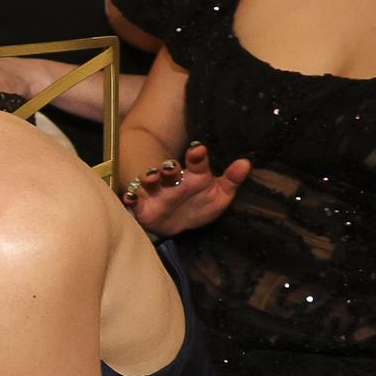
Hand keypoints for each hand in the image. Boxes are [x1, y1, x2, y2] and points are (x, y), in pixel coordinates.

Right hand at [122, 141, 247, 235]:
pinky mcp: (143, 207)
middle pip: (169, 169)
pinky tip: (130, 198)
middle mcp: (174, 181)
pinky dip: (130, 198)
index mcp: (195, 176)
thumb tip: (245, 163)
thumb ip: (232, 180)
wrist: (178, 225)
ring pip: (149, 180)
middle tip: (172, 167)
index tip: (198, 150)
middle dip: (168, 166)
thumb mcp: (220, 196)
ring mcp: (157, 192)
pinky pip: (133, 201)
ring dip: (149, 176)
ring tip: (152, 177)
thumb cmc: (200, 206)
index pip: (196, 163)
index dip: (197, 156)